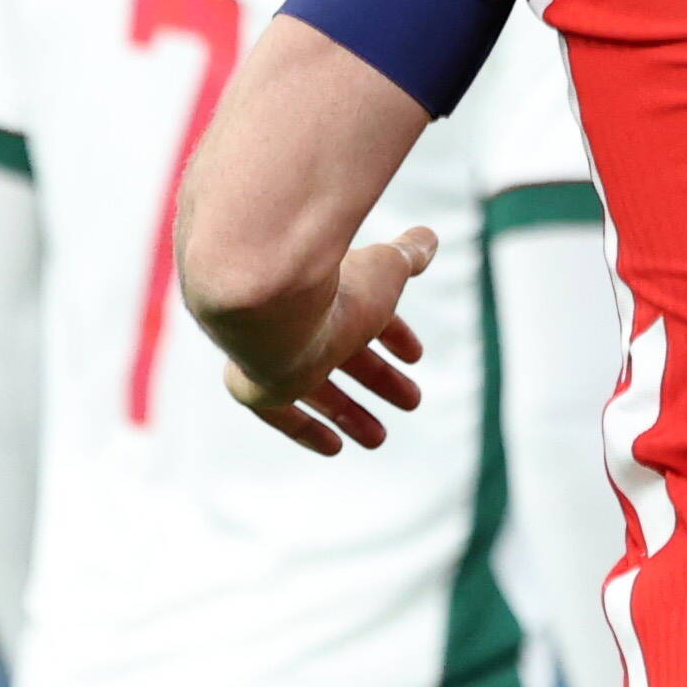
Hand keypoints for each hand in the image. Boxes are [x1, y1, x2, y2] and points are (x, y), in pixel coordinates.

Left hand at [219, 229, 432, 454]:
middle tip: (411, 400)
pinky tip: (334, 448)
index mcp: (326, 289)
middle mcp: (298, 320)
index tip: (415, 356)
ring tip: (380, 439)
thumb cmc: (331, 280)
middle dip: (378, 379)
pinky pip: (282, 414)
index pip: (361, 312)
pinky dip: (308, 430)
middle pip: (341, 355)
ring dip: (351, 413)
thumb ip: (406, 255)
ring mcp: (276, 351)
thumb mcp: (385, 268)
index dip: (392, 333)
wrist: (269, 299)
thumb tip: (427, 239)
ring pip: (316, 388)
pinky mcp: (258, 385)